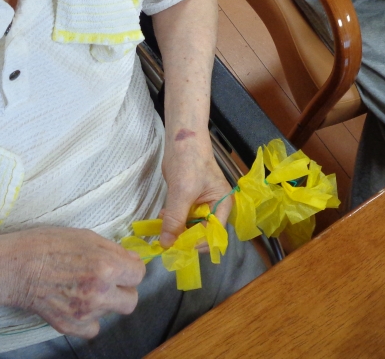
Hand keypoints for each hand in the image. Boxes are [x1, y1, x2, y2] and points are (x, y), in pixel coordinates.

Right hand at [6, 227, 145, 338]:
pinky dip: (89, 320)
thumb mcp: (87, 237)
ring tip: (84, 287)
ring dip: (104, 302)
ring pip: (111, 313)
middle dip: (124, 290)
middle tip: (110, 281)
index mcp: (106, 267)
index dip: (131, 269)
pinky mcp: (70, 327)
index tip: (122, 267)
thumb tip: (133, 261)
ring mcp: (85, 313)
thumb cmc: (49, 245)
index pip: (138, 275)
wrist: (16, 267)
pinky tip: (78, 304)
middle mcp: (99, 293)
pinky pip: (93, 329)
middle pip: (131, 301)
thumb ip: (114, 251)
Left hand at [159, 132, 232, 247]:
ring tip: (162, 225)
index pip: (215, 233)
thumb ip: (176, 220)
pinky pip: (182, 216)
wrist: (181, 138)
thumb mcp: (182, 193)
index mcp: (222, 205)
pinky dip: (172, 219)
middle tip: (167, 239)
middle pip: (202, 232)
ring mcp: (201, 203)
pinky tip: (162, 215)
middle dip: (185, 236)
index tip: (181, 247)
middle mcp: (214, 207)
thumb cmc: (189, 162)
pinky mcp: (188, 199)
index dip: (199, 242)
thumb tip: (167, 244)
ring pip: (189, 225)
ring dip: (176, 228)